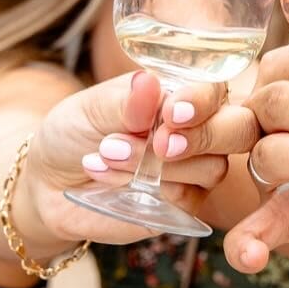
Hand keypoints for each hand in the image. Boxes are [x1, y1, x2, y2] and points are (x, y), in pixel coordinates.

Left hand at [27, 71, 258, 245]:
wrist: (49, 183)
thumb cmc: (74, 132)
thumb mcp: (90, 108)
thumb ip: (124, 102)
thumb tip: (148, 83)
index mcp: (183, 92)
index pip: (215, 90)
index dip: (202, 101)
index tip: (172, 112)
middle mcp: (200, 128)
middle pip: (239, 129)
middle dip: (203, 135)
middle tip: (159, 144)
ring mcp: (196, 167)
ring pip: (213, 167)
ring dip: (159, 164)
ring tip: (107, 154)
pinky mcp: (184, 204)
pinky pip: (190, 199)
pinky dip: (151, 189)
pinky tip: (109, 178)